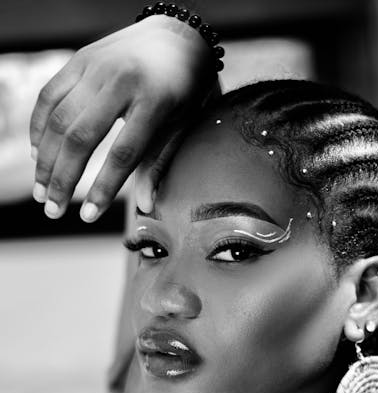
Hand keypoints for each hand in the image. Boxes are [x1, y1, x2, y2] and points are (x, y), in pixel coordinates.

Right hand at [30, 15, 219, 220]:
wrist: (178, 36)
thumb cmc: (185, 89)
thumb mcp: (182, 126)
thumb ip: (159, 164)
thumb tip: (146, 206)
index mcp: (153, 101)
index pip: (122, 154)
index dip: (102, 188)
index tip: (88, 217)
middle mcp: (121, 81)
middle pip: (81, 138)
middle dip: (63, 179)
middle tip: (53, 210)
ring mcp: (96, 67)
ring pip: (59, 119)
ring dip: (45, 159)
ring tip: (43, 191)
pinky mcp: (80, 60)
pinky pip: (50, 95)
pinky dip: (40, 127)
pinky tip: (38, 154)